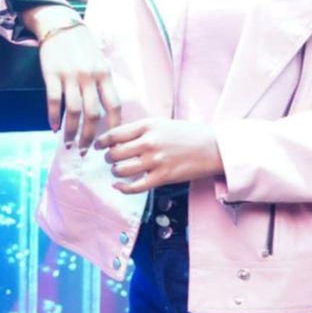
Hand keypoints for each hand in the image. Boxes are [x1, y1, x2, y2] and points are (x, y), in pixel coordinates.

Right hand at [30, 13, 121, 149]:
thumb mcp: (100, 62)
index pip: (114, 105)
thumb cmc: (82, 47)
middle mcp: (89, 76)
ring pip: (74, 112)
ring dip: (71, 132)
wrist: (59, 25)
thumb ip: (103, 83)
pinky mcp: (52, 75)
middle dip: (90, 137)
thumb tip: (108, 111)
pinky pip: (54, 102)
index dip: (114, 126)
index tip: (110, 141)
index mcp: (104, 74)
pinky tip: (53, 128)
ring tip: (69, 144)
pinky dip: (54, 118)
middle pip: (93, 114)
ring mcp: (70, 76)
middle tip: (85, 150)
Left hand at [93, 117, 223, 192]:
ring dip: (115, 172)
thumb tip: (118, 140)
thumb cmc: (188, 134)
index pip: (114, 134)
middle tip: (110, 159)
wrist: (214, 147)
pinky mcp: (162, 177)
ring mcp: (155, 160)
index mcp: (147, 125)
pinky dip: (122, 188)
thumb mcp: (162, 123)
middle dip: (108, 158)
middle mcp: (149, 142)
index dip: (101, 142)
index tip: (97, 146)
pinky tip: (119, 186)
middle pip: (114, 153)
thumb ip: (141, 130)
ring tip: (118, 170)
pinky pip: (134, 187)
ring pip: (121, 170)